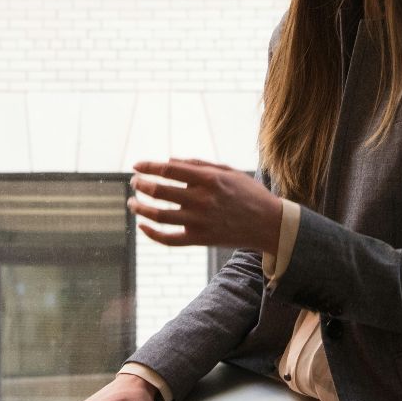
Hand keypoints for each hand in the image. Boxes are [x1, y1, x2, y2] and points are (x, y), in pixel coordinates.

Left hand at [128, 159, 283, 254]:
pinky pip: (169, 239)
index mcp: (208, 179)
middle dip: (141, 185)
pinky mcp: (200, 239)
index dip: (148, 166)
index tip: (136, 166)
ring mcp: (200, 221)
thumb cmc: (248, 193)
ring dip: (140, 208)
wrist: (269, 224)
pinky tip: (142, 226)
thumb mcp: (227, 171)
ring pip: (158, 216)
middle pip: (159, 191)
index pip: (169, 169)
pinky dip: (151, 234)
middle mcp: (202, 199)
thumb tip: (168, 160)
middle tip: (134, 183)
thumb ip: (198, 164)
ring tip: (132, 203)